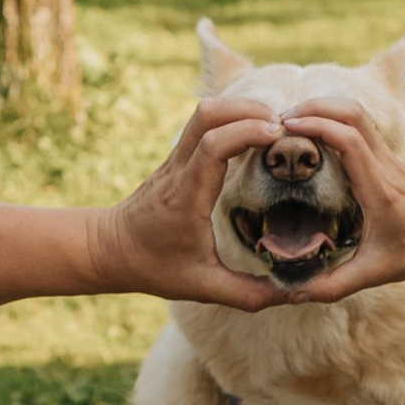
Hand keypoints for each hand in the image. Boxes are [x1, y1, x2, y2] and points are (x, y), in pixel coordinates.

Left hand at [92, 97, 285, 308]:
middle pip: (208, 115)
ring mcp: (174, 159)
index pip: (213, 147)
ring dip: (240, 109)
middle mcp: (178, 171)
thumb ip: (250, 294)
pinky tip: (253, 134)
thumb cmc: (154, 268)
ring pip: (204, 112)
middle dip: (250, 111)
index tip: (278, 138)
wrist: (109, 249)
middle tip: (283, 128)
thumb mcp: (203, 288)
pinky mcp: (176, 156)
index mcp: (186, 198)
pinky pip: (202, 123)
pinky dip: (231, 118)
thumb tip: (295, 295)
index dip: (248, 132)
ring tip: (272, 127)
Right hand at [275, 98, 404, 301]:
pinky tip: (311, 129)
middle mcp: (384, 166)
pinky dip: (332, 116)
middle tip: (281, 121)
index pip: (351, 142)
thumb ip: (336, 284)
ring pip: (357, 112)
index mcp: (380, 190)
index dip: (318, 128)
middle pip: (353, 114)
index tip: (287, 130)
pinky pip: (358, 123)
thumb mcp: (375, 273)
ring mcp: (386, 156)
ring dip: (323, 107)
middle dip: (314, 108)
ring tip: (291, 121)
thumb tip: (297, 292)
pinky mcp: (384, 154)